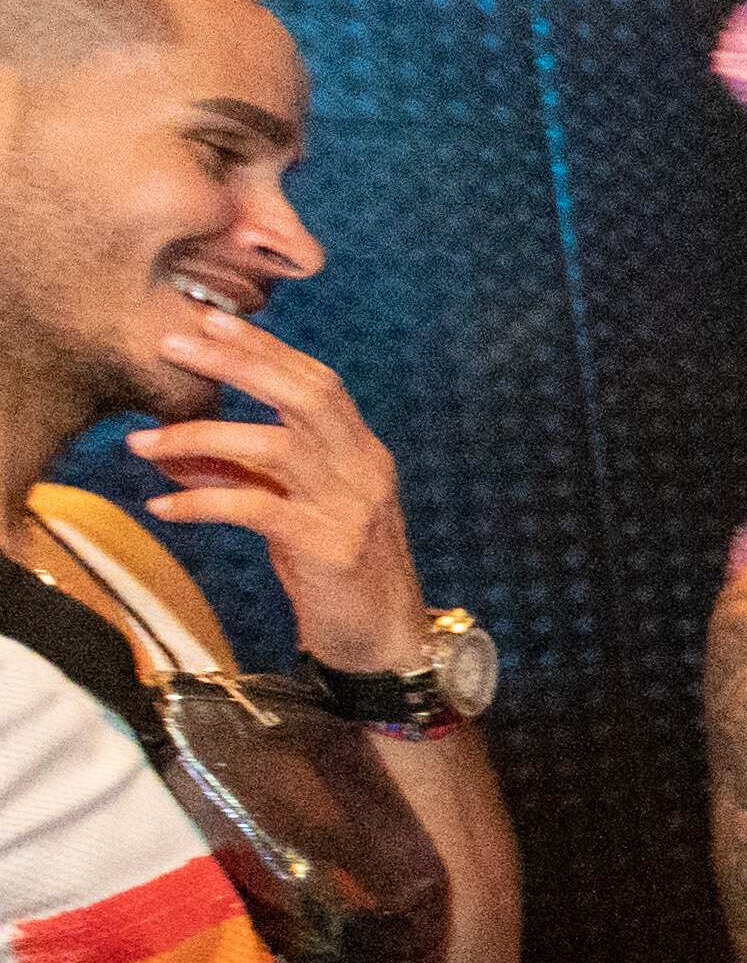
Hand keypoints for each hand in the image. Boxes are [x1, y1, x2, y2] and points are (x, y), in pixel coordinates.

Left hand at [129, 304, 428, 673]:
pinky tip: (163, 505)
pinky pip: (257, 510)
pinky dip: (204, 501)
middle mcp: (365, 470)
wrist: (386, 642)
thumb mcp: (289, 511)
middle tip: (174, 344)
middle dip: (239, 363)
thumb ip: (241, 473)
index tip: (210, 320)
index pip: (318, 381)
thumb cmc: (335, 572)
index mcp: (362, 452)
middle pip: (306, 396)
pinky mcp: (331, 549)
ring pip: (278, 449)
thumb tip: (166, 444)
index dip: (265, 348)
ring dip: (202, 436)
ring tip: (143, 442)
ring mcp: (352, 508)